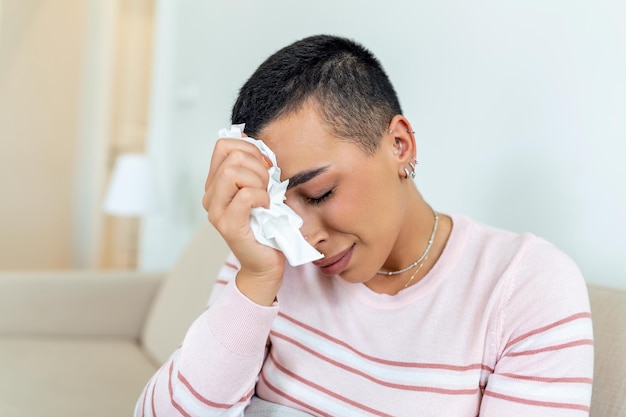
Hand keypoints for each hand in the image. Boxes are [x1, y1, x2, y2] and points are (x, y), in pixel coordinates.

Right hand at [203, 138, 284, 304]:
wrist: (265, 264)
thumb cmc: (266, 226)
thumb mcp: (260, 189)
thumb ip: (253, 168)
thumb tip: (252, 142)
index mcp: (216, 184)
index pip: (223, 145)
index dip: (249, 147)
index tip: (265, 165)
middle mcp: (210, 196)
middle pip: (230, 157)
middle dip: (257, 165)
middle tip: (267, 185)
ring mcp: (216, 212)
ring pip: (232, 173)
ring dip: (258, 180)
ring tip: (265, 196)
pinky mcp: (228, 225)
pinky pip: (245, 196)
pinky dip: (262, 197)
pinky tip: (266, 207)